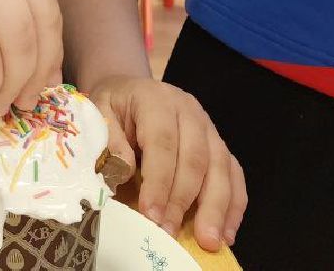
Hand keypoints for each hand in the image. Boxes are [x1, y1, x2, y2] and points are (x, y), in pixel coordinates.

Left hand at [88, 76, 245, 250]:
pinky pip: (234, 174)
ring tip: (209, 241)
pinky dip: (234, 205)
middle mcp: (189, 111)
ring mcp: (208, 128)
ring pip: (221, 167)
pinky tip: (227, 232)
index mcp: (156, 100)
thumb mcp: (98, 113)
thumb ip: (108, 139)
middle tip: (171, 234)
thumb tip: (124, 169)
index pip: (162, 142)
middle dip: (183, 201)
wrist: (130, 92)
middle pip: (195, 158)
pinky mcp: (219, 145)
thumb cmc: (113, 109)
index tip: (151, 215)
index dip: (158, 181)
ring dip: (216, 208)